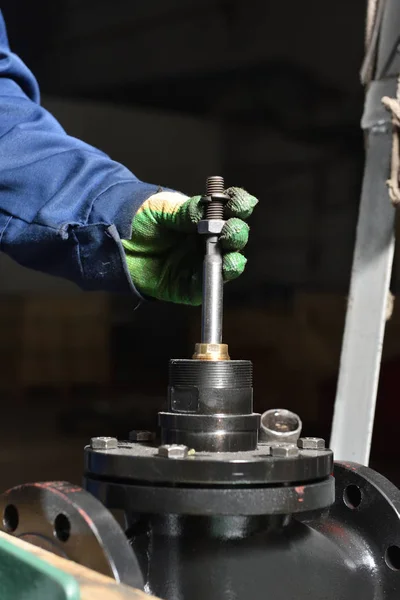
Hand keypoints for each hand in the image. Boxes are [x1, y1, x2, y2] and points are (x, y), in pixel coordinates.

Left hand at [122, 187, 257, 304]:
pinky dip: (216, 280)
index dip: (239, 206)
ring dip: (234, 259)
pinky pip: (206, 287)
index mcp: (202, 218)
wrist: (112, 243)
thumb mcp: (161, 209)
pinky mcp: (187, 287)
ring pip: (226, 264)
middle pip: (232, 238)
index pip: (229, 210)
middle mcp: (204, 241)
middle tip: (231, 231)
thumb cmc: (137, 219)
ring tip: (231, 252)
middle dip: (237, 233)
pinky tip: (221, 270)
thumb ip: (185, 212)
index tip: (239, 204)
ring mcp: (197, 264)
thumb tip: (208, 213)